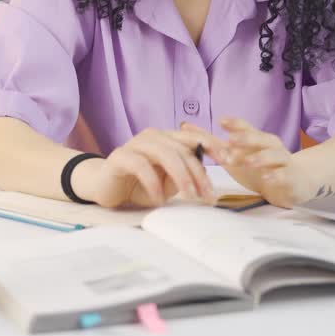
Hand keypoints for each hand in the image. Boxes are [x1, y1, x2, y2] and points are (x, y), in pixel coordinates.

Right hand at [73, 128, 226, 208]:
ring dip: (181, 176)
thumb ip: (184, 176)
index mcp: (167, 139)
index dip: (214, 146)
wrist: (104, 187)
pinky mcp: (120, 157)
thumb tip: (208, 182)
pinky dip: (153, 183)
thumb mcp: (167, 182)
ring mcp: (135, 144)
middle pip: (183, 149)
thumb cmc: (138, 184)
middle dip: (199, 173)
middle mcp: (153, 137)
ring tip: (189, 196)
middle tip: (208, 195)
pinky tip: (159, 198)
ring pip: (165, 154)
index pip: (195, 138)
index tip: (230, 160)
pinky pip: (141, 166)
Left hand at [186, 118, 315, 208]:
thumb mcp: (236, 154)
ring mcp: (282, 160)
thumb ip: (213, 142)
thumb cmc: (260, 166)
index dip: (235, 124)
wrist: (295, 181)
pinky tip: (267, 178)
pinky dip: (276, 175)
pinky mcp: (291, 177)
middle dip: (245, 139)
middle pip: (260, 138)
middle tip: (230, 141)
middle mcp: (271, 146)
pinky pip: (285, 174)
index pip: (246, 127)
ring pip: (273, 155)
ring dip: (258, 157)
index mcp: (257, 139)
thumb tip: (185, 126)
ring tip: (246, 162)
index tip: (220, 121)